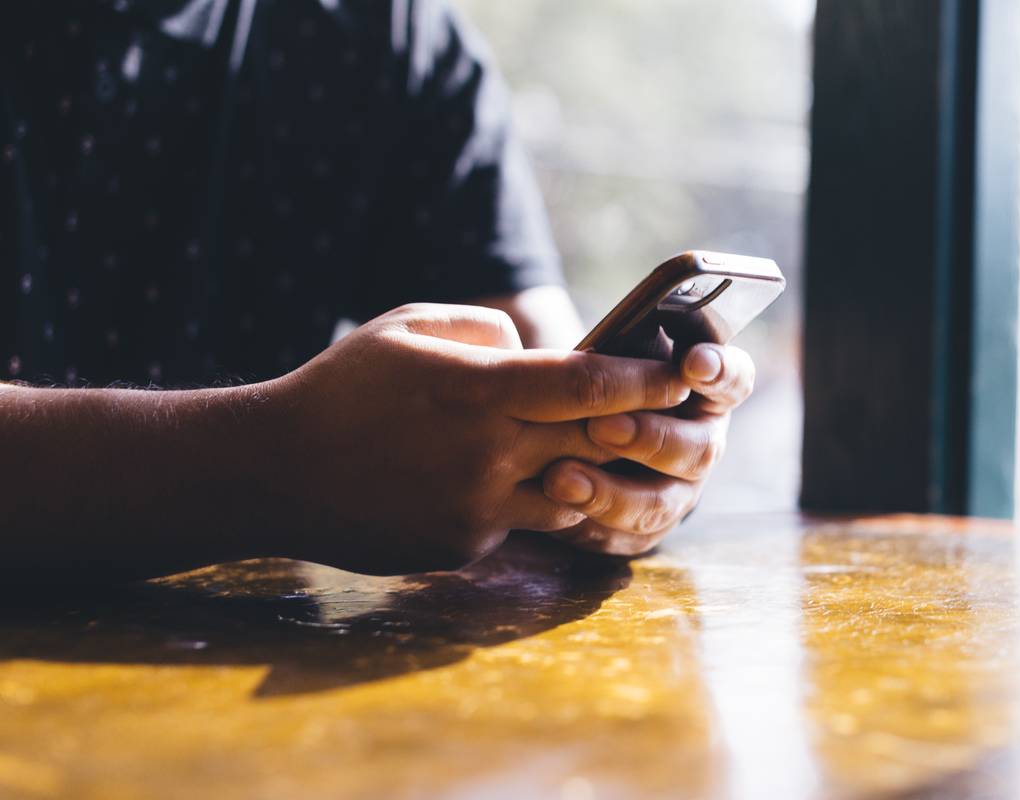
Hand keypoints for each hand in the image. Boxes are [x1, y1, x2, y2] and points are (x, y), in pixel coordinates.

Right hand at [268, 304, 689, 573]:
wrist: (274, 472)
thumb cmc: (341, 387)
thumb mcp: (406, 327)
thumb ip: (483, 331)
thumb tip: (532, 348)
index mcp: (477, 390)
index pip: (587, 384)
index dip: (643, 378)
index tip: (679, 372)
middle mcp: (488, 454)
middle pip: (592, 441)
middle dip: (629, 427)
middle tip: (653, 414)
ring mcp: (478, 508)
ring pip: (568, 493)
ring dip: (579, 470)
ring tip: (566, 447)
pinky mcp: (463, 546)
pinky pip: (516, 522)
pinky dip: (519, 501)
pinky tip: (483, 482)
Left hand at [541, 343, 754, 555]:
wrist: (567, 426)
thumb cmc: (600, 379)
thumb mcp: (613, 352)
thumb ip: (622, 345)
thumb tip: (593, 343)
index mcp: (706, 391)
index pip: (733, 378)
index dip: (719, 372)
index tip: (691, 363)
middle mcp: (702, 443)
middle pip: (700, 450)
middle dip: (650, 439)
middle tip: (601, 426)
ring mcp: (678, 490)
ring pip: (661, 503)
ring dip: (611, 493)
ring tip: (559, 477)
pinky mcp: (645, 527)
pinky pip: (626, 536)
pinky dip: (590, 523)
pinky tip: (555, 509)